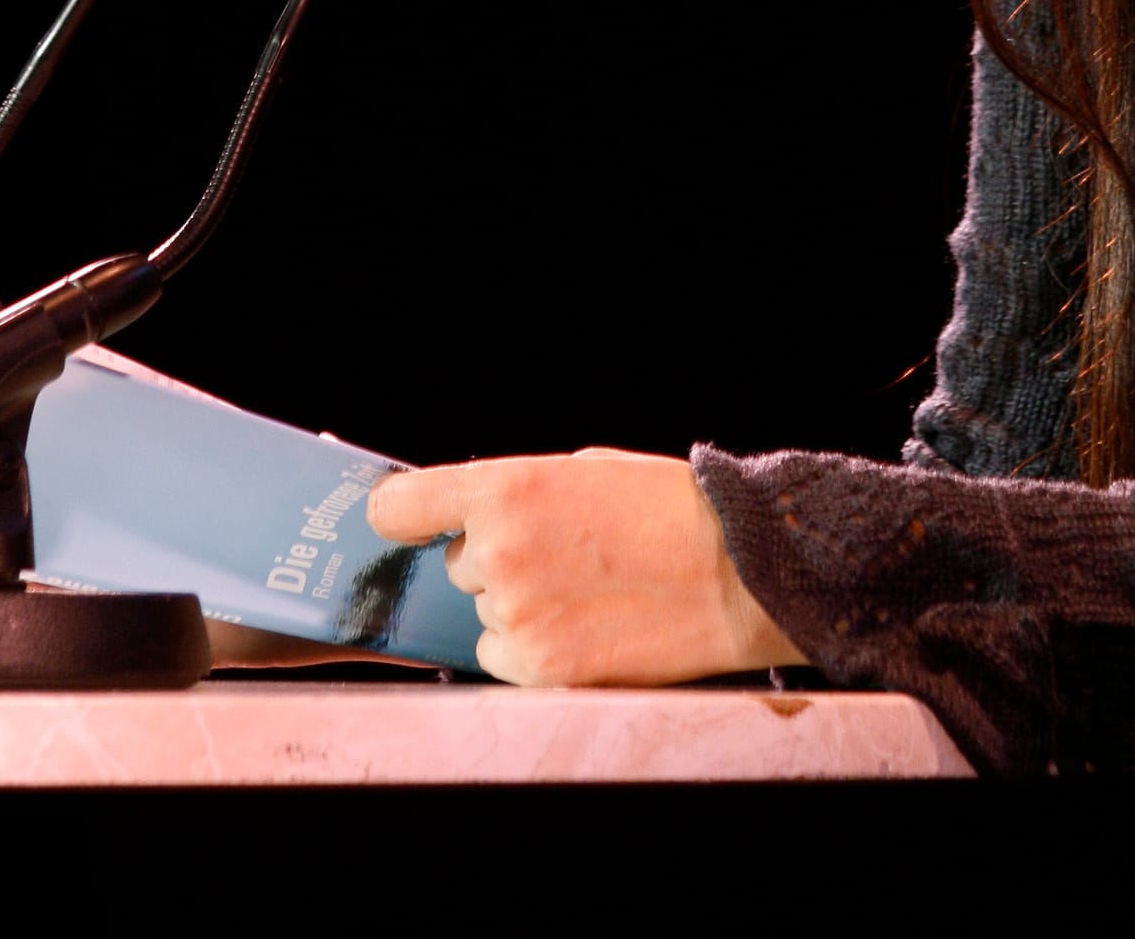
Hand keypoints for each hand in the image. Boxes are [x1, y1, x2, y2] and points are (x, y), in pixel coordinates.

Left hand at [366, 449, 801, 687]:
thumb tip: (478, 516)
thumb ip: (521, 492)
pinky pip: (504, 658)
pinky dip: (534, 649)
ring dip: (519, 606)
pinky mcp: (536, 667)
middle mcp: (498, 551)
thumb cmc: (669, 508)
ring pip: (484, 612)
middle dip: (498, 560)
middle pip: (459, 563)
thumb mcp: (586, 468)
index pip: (400, 506)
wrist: (734, 571)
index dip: (403, 515)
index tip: (411, 522)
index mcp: (507, 487)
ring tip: (586, 592)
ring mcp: (514, 614)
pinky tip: (586, 627)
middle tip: (561, 555)